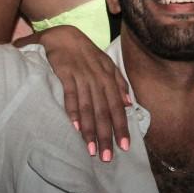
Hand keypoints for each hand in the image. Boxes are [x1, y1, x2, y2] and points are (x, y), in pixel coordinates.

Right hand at [36, 25, 131, 161]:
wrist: (64, 35)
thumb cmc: (87, 53)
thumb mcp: (107, 65)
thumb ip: (119, 83)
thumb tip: (129, 104)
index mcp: (109, 78)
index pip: (117, 107)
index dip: (122, 127)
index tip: (125, 146)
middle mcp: (98, 79)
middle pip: (104, 112)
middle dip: (106, 135)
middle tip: (107, 157)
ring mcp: (82, 77)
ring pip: (89, 108)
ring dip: (90, 130)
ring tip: (91, 150)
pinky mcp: (65, 74)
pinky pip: (70, 95)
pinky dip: (73, 111)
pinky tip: (75, 127)